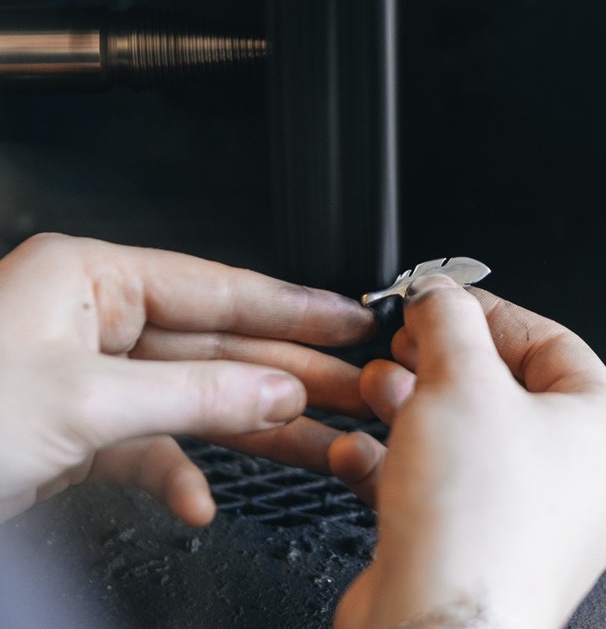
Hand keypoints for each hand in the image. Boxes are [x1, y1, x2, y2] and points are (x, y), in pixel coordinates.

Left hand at [0, 233, 374, 525]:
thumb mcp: (83, 404)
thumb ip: (194, 398)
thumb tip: (276, 392)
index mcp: (91, 278)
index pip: (218, 288)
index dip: (292, 307)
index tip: (346, 319)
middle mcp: (94, 318)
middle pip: (216, 344)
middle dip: (286, 371)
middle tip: (353, 385)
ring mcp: (87, 375)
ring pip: (192, 397)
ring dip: (249, 428)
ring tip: (315, 444)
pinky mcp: (76, 427)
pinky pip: (147, 445)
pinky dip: (176, 474)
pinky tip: (199, 502)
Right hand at [330, 276, 605, 628]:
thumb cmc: (476, 522)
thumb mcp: (460, 380)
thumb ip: (448, 319)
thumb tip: (438, 292)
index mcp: (596, 432)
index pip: (551, 343)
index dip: (492, 313)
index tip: (444, 302)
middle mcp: (570, 479)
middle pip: (501, 389)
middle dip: (440, 360)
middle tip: (405, 344)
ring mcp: (523, 519)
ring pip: (464, 438)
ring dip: (411, 405)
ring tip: (376, 389)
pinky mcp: (473, 548)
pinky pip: (438, 487)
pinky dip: (396, 462)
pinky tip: (358, 451)